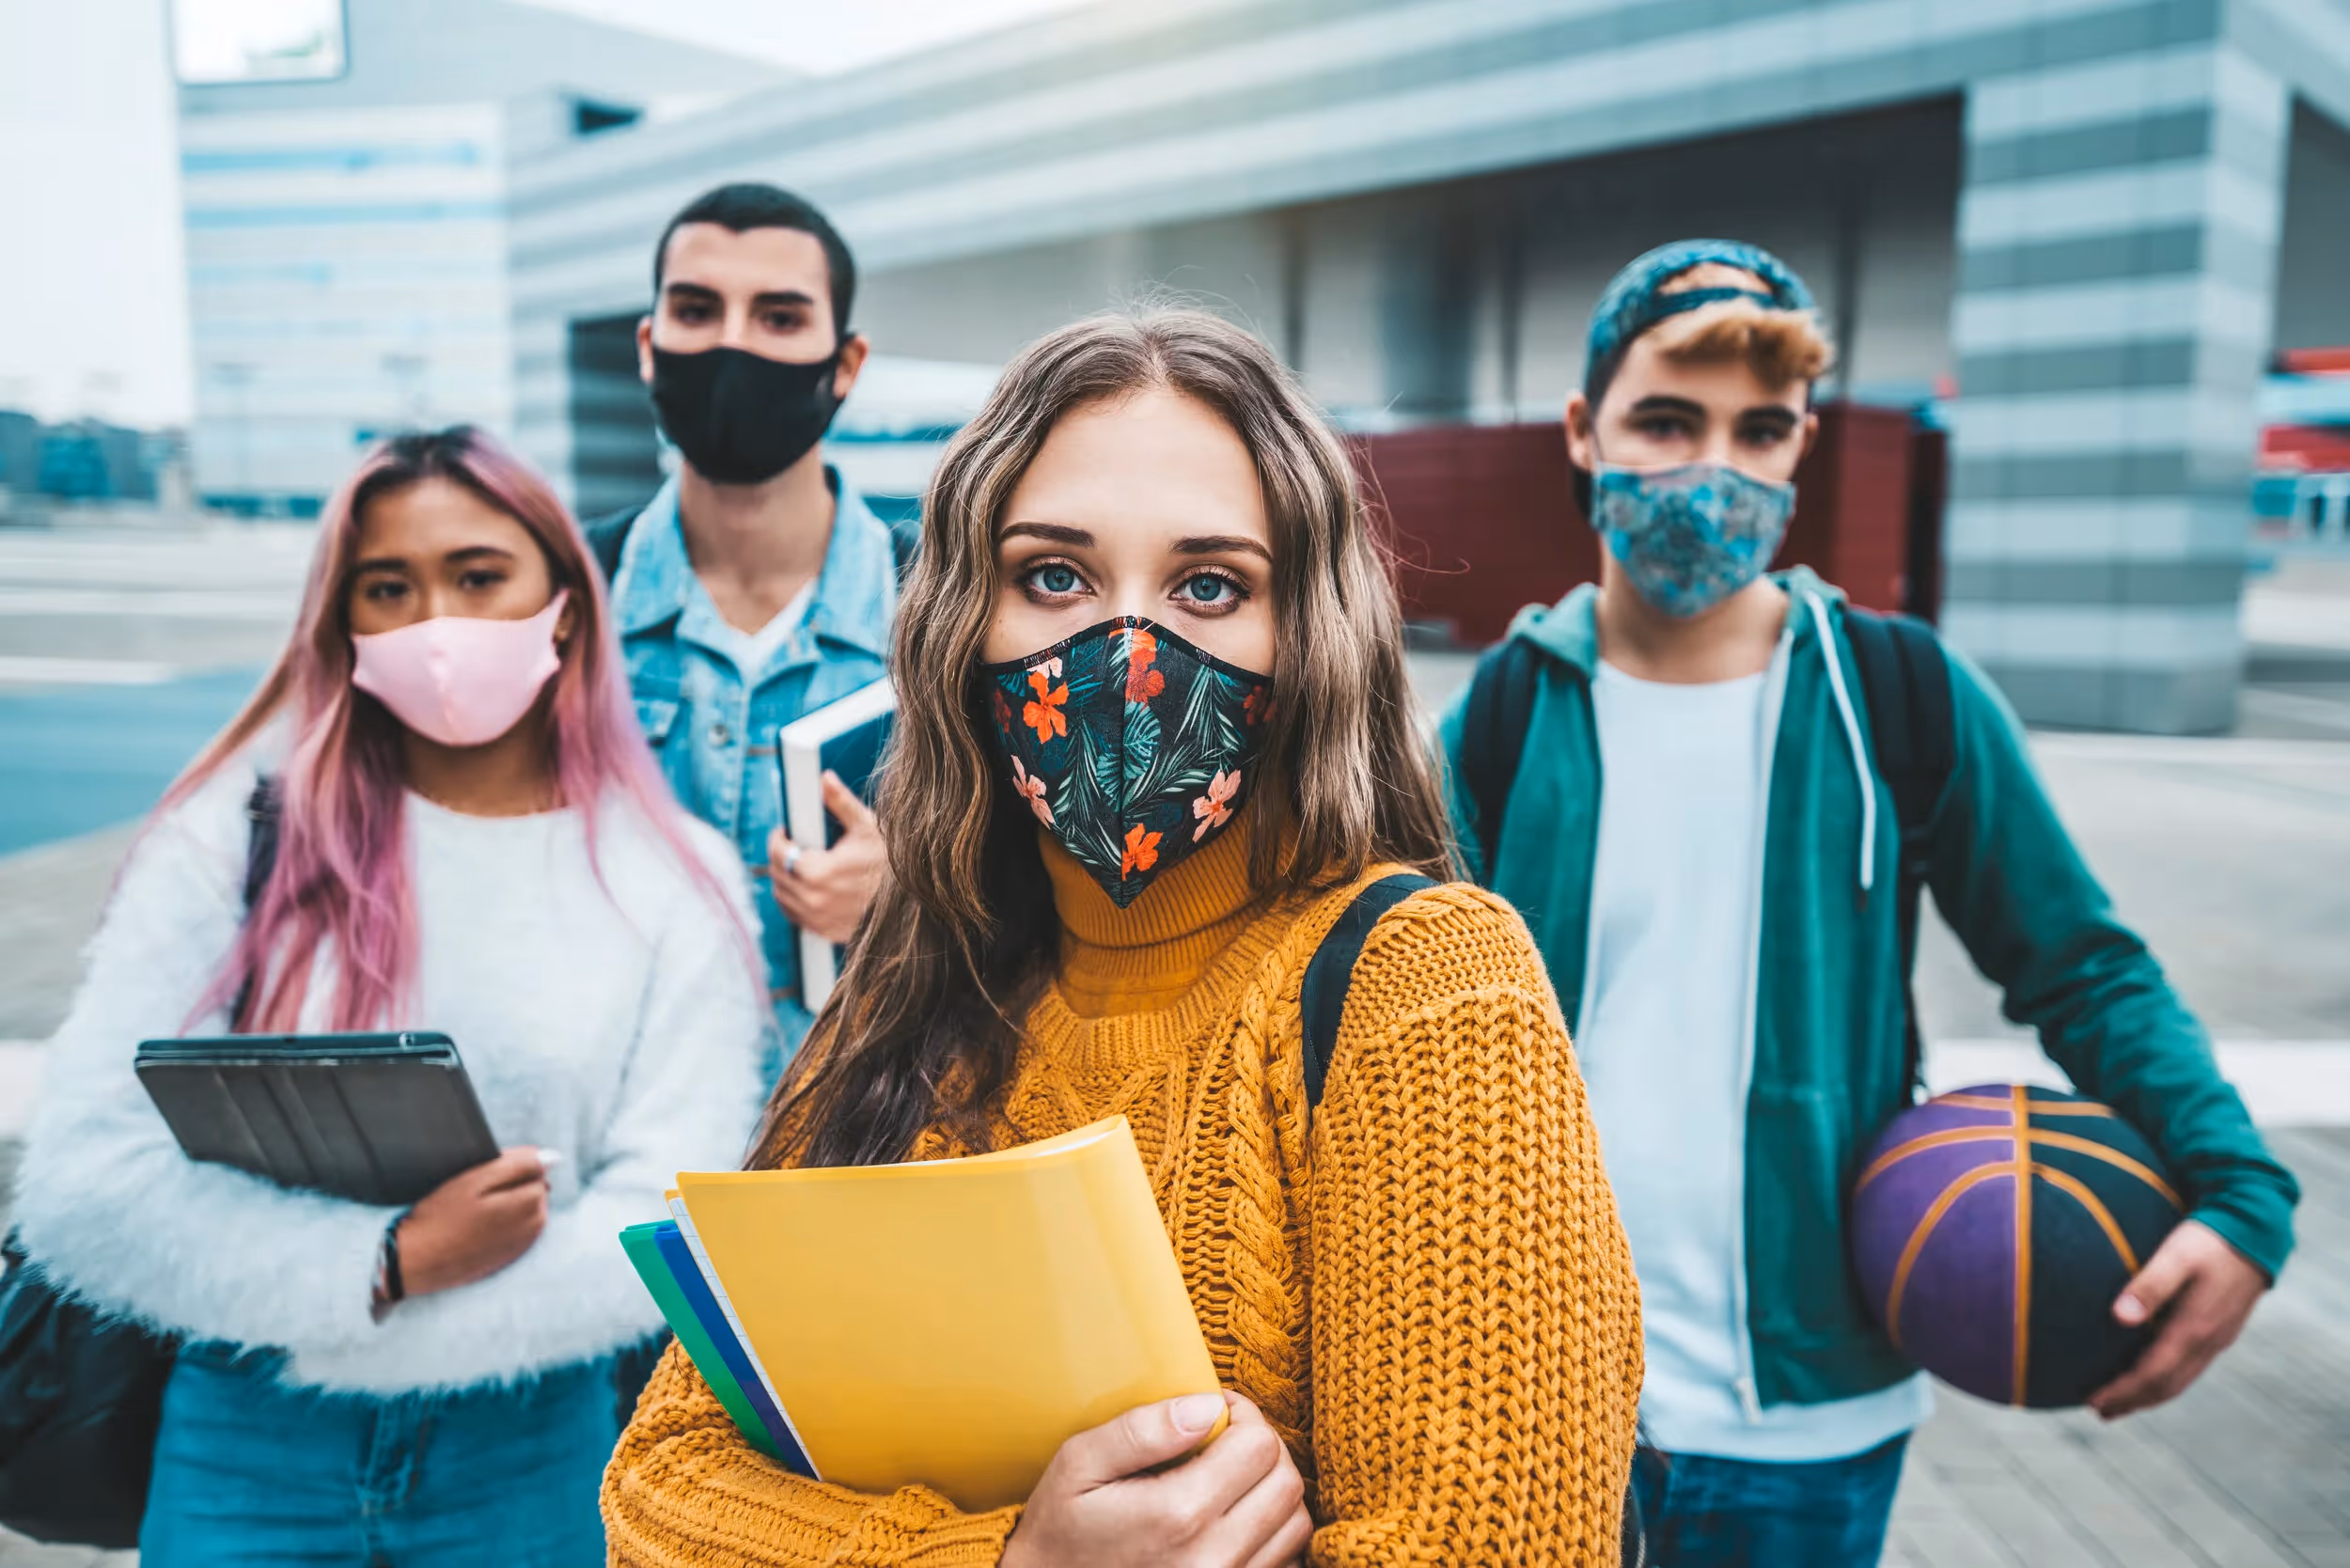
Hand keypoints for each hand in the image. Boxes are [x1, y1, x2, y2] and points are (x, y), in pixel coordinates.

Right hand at [393, 1146, 551, 1298]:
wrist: (416, 1262)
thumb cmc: (442, 1217)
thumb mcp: (476, 1180)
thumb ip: (519, 1164)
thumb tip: (555, 1158)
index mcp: (531, 1202)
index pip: (535, 1167)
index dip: (507, 1166)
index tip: (481, 1177)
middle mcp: (535, 1225)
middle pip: (533, 1187)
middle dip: (511, 1185)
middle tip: (473, 1195)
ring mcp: (525, 1243)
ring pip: (525, 1207)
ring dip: (507, 1203)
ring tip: (473, 1211)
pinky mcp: (510, 1256)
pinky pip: (515, 1227)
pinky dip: (501, 1222)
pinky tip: (476, 1227)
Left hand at [768, 771, 885, 945]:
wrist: (913, 905)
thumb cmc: (891, 863)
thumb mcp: (867, 828)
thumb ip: (841, 802)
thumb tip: (824, 779)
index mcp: (819, 872)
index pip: (780, 853)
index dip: (778, 839)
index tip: (784, 831)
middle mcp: (814, 899)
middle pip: (778, 875)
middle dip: (781, 857)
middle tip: (793, 845)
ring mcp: (818, 919)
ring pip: (782, 897)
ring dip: (785, 879)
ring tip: (800, 865)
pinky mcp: (824, 932)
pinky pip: (795, 916)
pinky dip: (794, 901)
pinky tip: (807, 889)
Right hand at [1000, 1391, 1309, 1567]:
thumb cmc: (1061, 1530)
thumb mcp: (1080, 1465)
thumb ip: (1143, 1430)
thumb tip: (1207, 1405)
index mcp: (1179, 1514)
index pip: (1258, 1445)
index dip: (1243, 1413)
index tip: (1215, 1411)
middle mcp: (1214, 1556)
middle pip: (1286, 1482)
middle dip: (1264, 1446)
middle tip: (1226, 1438)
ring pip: (1295, 1523)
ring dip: (1273, 1489)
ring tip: (1232, 1476)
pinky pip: (1284, 1561)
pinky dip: (1273, 1533)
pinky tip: (1236, 1517)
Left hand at [2088, 1218, 2268, 1418]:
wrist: (2254, 1230)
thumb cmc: (2208, 1239)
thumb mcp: (2176, 1255)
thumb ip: (2149, 1285)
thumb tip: (2119, 1318)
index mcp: (2194, 1328)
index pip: (2154, 1374)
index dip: (2124, 1391)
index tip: (2093, 1401)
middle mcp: (2208, 1341)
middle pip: (2167, 1386)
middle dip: (2133, 1401)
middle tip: (2100, 1412)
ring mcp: (2218, 1337)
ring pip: (2181, 1379)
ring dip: (2150, 1394)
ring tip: (2120, 1402)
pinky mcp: (2221, 1329)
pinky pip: (2191, 1366)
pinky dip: (2167, 1378)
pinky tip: (2151, 1373)